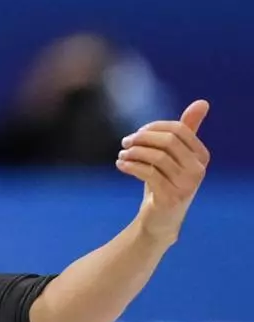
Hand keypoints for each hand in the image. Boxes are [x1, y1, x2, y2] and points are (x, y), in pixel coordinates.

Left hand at [117, 100, 209, 245]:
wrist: (161, 218)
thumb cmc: (166, 180)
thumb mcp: (175, 155)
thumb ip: (186, 130)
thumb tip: (202, 102)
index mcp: (202, 156)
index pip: (178, 129)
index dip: (154, 127)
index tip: (137, 133)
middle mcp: (198, 170)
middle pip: (168, 141)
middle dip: (142, 138)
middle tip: (125, 142)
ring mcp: (187, 185)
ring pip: (156, 157)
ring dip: (134, 152)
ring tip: (122, 155)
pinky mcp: (170, 197)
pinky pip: (148, 173)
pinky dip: (130, 166)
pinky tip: (120, 164)